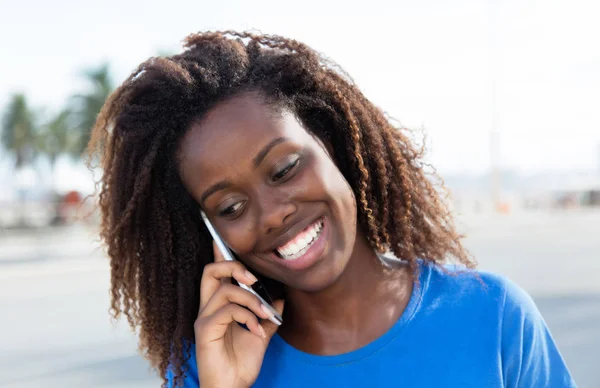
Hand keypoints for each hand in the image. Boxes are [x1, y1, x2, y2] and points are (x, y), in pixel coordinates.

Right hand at [194, 241, 284, 387]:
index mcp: (219, 307)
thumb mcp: (260, 335)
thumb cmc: (240, 364)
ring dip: (252, 300)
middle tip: (255, 280)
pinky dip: (248, 317)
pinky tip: (257, 331)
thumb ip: (267, 316)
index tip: (221, 236)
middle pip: (210, 271)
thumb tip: (281, 298)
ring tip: (265, 316)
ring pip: (225, 290)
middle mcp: (208, 309)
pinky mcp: (205, 330)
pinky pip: (228, 310)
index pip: (216, 274)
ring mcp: (205, 319)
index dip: (218, 254)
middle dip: (234, 267)